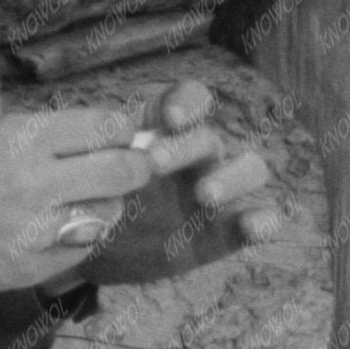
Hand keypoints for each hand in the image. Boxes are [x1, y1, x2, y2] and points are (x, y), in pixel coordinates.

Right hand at [0, 106, 158, 291]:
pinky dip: (80, 234)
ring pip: (109, 215)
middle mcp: (36, 185)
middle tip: (132, 164)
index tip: (121, 133)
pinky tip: (58, 224)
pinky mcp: (29, 269)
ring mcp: (34, 232)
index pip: (107, 128)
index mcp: (23, 140)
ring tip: (84, 197)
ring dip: (107, 203)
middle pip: (124, 172)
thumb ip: (44, 134)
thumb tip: (105, 134)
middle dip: (136, 165)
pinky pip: (82, 249)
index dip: (123, 130)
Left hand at [86, 76, 284, 285]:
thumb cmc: (89, 197)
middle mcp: (197, 156)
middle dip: (187, 147)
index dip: (188, 103)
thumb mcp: (85, 170)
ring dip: (233, 177)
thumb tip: (89, 140)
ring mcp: (216, 192)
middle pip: (210, 138)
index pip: (192, 100)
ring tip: (204, 196)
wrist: (88, 248)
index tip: (168, 118)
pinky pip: (257, 219)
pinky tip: (255, 226)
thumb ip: (95, 154)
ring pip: (250, 169)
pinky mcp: (224, 232)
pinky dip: (263, 220)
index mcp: (168, 132)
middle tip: (155, 164)